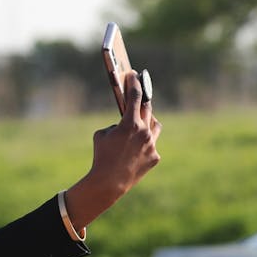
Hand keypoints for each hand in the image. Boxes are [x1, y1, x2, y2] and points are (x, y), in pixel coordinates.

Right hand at [64, 69, 160, 229]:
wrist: (109, 182)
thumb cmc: (100, 156)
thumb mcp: (101, 135)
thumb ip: (115, 126)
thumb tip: (123, 125)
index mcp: (130, 124)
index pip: (135, 97)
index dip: (134, 83)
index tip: (134, 74)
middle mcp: (144, 132)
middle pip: (147, 109)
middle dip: (143, 99)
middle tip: (140, 93)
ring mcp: (152, 145)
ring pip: (155, 126)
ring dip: (149, 120)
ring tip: (142, 120)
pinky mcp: (155, 157)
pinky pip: (151, 145)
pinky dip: (144, 143)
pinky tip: (136, 148)